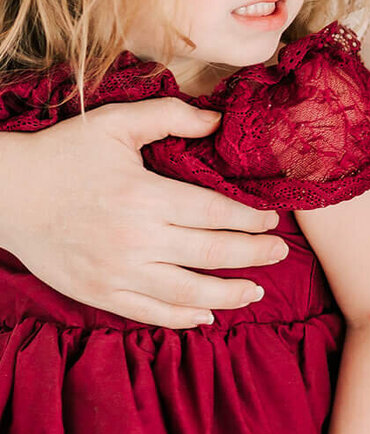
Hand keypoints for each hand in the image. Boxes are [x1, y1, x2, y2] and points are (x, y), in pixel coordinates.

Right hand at [0, 101, 285, 326]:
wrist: (9, 193)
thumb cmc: (65, 152)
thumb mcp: (116, 122)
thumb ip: (170, 116)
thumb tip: (218, 122)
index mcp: (144, 196)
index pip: (214, 213)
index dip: (249, 219)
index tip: (272, 220)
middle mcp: (135, 239)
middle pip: (210, 254)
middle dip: (252, 255)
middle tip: (280, 253)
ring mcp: (117, 272)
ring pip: (187, 292)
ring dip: (227, 294)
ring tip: (255, 292)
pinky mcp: (99, 293)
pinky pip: (149, 312)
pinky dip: (182, 317)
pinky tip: (206, 315)